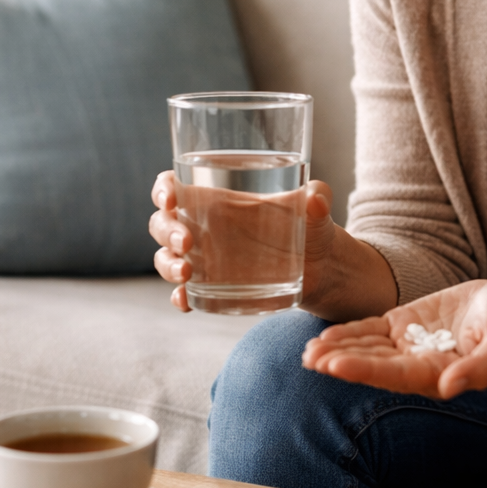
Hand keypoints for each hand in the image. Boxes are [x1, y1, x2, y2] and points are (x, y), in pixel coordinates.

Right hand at [149, 171, 336, 312]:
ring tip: (186, 271)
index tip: (170, 197)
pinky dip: (180, 297)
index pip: (175, 186)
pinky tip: (186, 301)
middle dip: (166, 230)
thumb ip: (316, 198)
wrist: (323, 268)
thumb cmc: (311, 227)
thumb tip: (316, 198)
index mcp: (218, 199)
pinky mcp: (213, 288)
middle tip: (186, 240)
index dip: (163, 189)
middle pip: (163, 223)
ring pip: (166, 258)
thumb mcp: (315, 210)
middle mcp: (204, 227)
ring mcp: (205, 259)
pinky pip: (185, 293)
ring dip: (167, 264)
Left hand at [301, 278, 486, 399]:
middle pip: (375, 366)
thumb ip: (481, 368)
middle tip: (311, 360)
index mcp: (441, 375)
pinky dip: (350, 333)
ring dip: (339, 350)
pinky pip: (373, 330)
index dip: (365, 370)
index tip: (336, 366)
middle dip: (342, 363)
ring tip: (309, 351)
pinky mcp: (405, 325)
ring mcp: (410, 346)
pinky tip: (325, 337)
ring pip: (369, 349)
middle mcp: (420, 366)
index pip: (396, 376)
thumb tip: (450, 387)